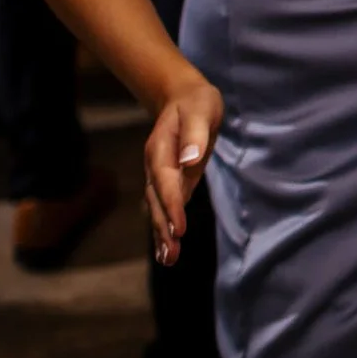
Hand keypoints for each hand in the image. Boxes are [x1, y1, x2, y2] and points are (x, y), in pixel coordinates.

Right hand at [143, 77, 222, 267]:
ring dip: (162, 233)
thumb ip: (195, 135)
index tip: (179, 230)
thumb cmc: (195, 103)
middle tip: (171, 255)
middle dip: (163, 228)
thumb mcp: (200, 110)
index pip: (165, 182)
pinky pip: (166, 206)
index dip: (171, 206)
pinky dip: (166, 227)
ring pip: (158, 208)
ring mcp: (161, 175)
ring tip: (169, 259)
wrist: (182, 98)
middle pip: (157, 201)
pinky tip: (169, 248)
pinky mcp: (171, 181)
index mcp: (161, 149)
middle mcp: (156, 166)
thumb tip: (190, 160)